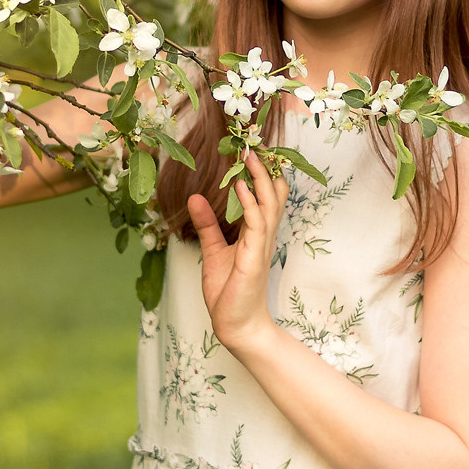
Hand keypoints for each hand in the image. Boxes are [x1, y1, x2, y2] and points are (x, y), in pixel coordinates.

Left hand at [186, 149, 288, 351]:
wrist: (235, 324)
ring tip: (247, 156)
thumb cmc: (229, 291)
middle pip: (273, 194)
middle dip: (264, 168)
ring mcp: (261, 245)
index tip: (248, 148)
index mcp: (257, 232)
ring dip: (258, 179)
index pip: (265, 195)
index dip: (260, 173)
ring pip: (268, 204)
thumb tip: (194, 198)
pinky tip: (240, 187)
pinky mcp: (254, 257)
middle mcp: (264, 235)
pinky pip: (256, 224)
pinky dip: (250, 203)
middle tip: (251, 143)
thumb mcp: (213, 251)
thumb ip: (207, 225)